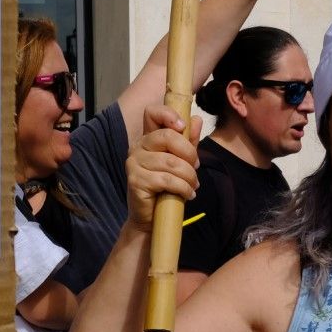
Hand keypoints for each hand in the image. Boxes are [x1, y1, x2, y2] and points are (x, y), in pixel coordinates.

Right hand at [125, 104, 200, 230]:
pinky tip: (187, 195)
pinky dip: (183, 188)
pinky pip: (167, 180)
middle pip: (167, 136)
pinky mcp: (136, 181)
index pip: (152, 113)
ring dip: (189, 176)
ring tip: (193, 186)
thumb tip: (197, 120)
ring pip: (171, 162)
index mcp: (148, 139)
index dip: (168, 114)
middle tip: (195, 167)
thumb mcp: (181, 162)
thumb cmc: (166, 188)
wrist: (151, 218)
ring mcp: (134, 164)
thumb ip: (188, 142)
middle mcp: (137, 147)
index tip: (182, 126)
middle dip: (189, 153)